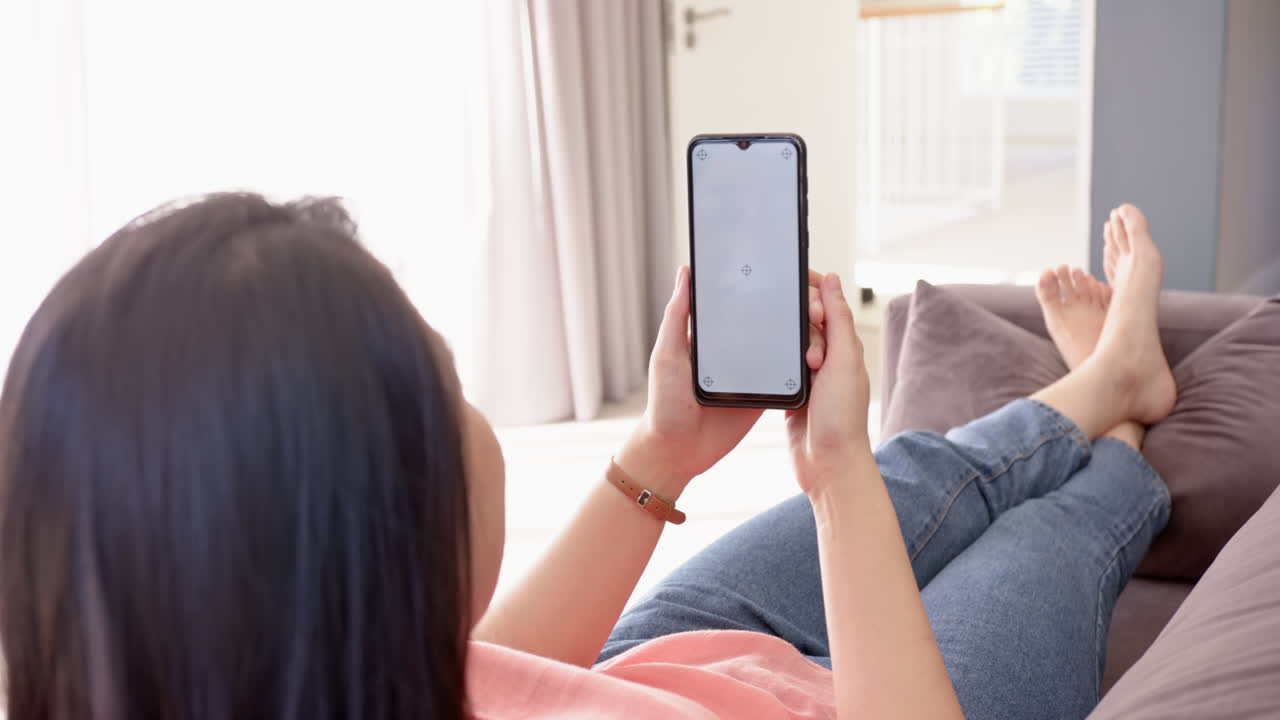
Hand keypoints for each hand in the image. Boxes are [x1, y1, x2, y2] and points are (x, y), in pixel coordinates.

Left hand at [617, 265, 826, 497]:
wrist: (678, 450)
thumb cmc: (665, 402)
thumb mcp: (668, 353)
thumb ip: (677, 315)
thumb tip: (686, 272)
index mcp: (714, 331)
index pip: (745, 298)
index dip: (769, 283)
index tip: (793, 272)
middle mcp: (736, 345)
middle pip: (773, 317)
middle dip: (799, 306)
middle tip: (815, 306)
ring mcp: (753, 368)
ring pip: (786, 343)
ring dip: (806, 334)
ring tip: (822, 325)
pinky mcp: (764, 391)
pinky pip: (789, 374)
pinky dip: (803, 364)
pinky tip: (819, 354)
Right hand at [785, 273, 873, 498]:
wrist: (828, 465)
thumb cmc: (841, 419)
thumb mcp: (843, 362)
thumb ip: (838, 319)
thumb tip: (832, 280)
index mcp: (846, 346)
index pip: (827, 302)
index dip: (813, 295)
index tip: (805, 308)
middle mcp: (829, 357)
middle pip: (805, 319)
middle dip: (801, 326)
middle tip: (810, 355)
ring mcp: (809, 375)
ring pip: (789, 342)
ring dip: (787, 346)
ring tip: (798, 368)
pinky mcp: (791, 393)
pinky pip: (778, 366)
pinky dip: (773, 364)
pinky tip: (770, 369)